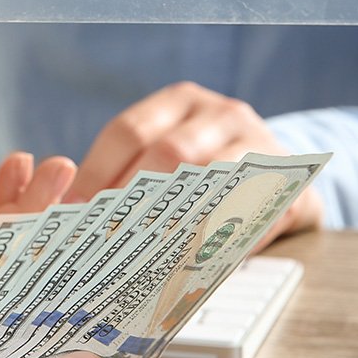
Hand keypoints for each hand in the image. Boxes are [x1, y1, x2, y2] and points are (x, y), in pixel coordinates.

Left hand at [66, 81, 321, 241]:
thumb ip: (133, 177)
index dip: (95, 173)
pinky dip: (211, 231)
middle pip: (166, 150)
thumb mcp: (175, 160)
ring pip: (205, 175)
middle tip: (104, 235)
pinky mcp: (281, 176)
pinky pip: (241, 204)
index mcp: (179, 102)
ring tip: (141, 249)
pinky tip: (186, 255)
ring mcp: (254, 139)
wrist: (286, 180)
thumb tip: (73, 213)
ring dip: (171, 217)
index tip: (71, 211)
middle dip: (131, 197)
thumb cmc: (212, 174)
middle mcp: (217, 112)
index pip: (127, 132)